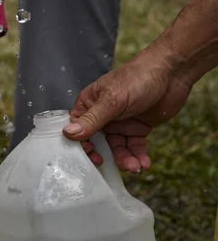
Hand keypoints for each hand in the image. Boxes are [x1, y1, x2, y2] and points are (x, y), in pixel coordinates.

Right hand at [63, 48, 193, 171]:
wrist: (172, 72)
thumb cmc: (138, 78)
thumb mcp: (112, 100)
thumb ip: (91, 120)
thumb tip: (68, 133)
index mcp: (89, 105)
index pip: (77, 129)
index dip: (82, 144)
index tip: (92, 153)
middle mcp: (102, 116)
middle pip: (97, 143)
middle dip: (105, 156)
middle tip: (109, 165)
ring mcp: (119, 123)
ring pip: (117, 148)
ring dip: (125, 159)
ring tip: (135, 167)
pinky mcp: (136, 129)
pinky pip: (134, 147)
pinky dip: (138, 156)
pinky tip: (144, 163)